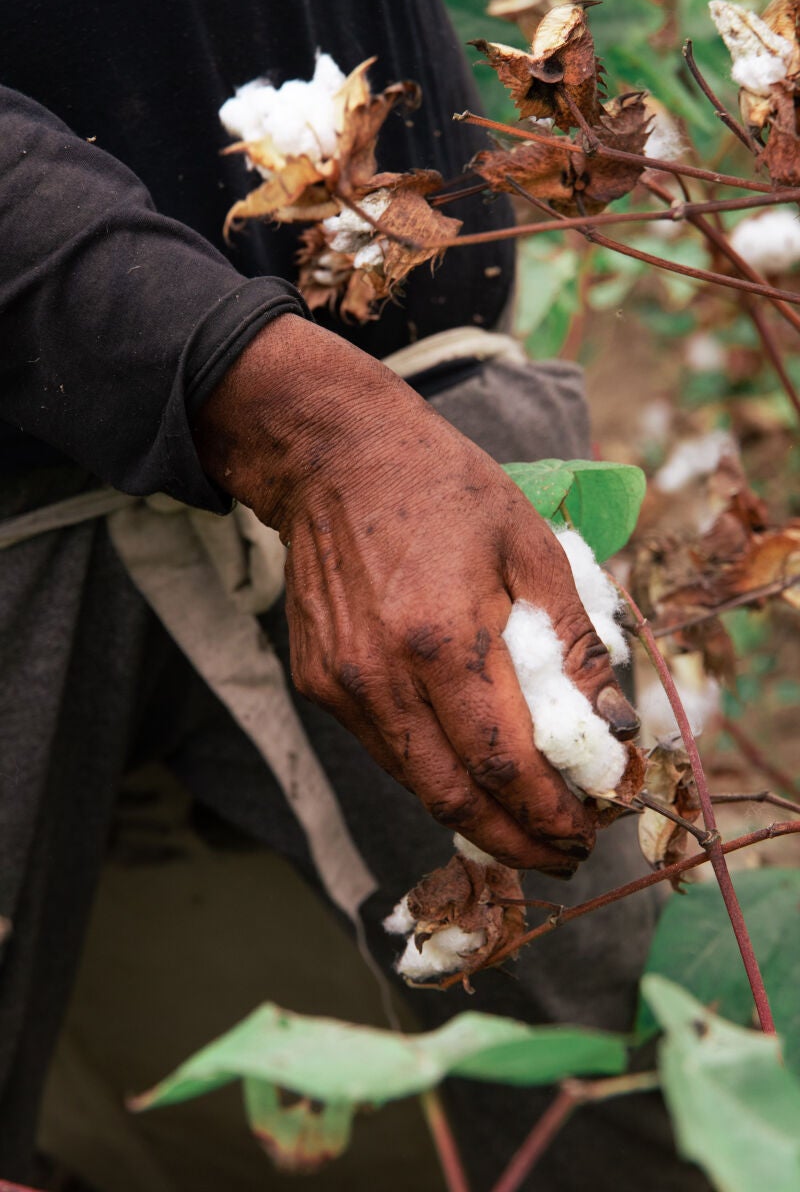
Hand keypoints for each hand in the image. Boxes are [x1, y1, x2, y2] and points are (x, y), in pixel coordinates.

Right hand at [193, 314, 637, 871]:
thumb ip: (573, 641)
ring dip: (473, 816)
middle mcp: (381, 676)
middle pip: (453, 796)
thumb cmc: (442, 489)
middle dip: (513, 841)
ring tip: (522, 824)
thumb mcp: (530, 546)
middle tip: (558, 854)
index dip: (546, 814)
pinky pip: (383, 749)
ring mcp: (341, 685)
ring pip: (413, 783)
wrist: (334, 459)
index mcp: (443, 638)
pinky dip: (431, 772)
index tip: (584, 835)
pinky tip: (466, 768)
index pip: (502, 762)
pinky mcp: (318, 683)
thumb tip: (610, 723)